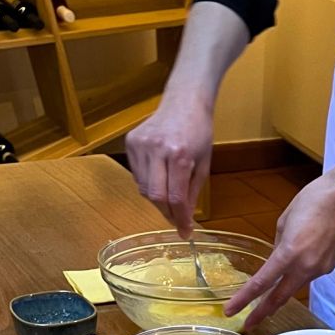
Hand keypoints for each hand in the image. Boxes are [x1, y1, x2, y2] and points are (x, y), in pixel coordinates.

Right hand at [126, 96, 212, 238]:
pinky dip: (149, 183)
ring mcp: (141, 145)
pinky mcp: (130, 142)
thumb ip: (192, 192)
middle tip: (177, 219)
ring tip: (171, 194)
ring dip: (158, 199)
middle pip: (155, 196)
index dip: (180, 219)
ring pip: (144, 188)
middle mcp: (157, 149)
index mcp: (180, 155)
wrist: (184, 102)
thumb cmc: (199, 132)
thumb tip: (185, 219)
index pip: (175, 198)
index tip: (185, 232)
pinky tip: (160, 176)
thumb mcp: (204, 164)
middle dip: (167, 213)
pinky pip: (137, 175)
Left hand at [224, 171, 334, 327]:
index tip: (231, 311)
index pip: (261, 283)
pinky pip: (308, 276)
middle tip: (249, 324)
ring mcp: (319, 269)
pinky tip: (297, 265)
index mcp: (289, 254)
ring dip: (280, 293)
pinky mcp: (328, 267)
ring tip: (267, 299)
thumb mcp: (283, 222)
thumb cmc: (310, 201)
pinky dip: (297, 275)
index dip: (244, 300)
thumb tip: (276, 260)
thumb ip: (278, 247)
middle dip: (262, 312)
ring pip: (294, 287)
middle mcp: (305, 267)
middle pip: (279, 297)